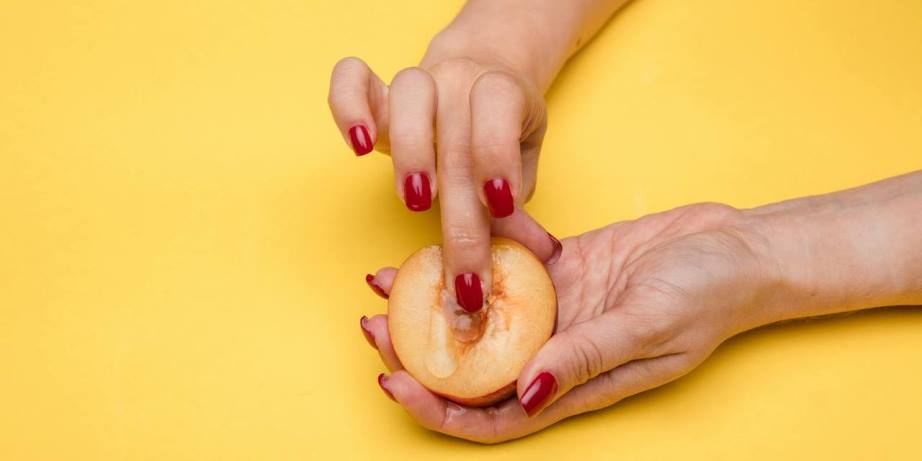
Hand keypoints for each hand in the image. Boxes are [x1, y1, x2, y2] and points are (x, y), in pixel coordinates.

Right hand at [329, 49, 557, 311]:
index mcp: (503, 90)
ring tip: (415, 202)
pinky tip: (359, 147)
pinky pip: (352, 79)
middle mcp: (460, 80)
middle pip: (456, 139)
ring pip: (409, 95)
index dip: (498, 154)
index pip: (500, 107)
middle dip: (459, 217)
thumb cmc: (503, 134)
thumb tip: (536, 254)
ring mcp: (419, 81)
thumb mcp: (521, 166)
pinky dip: (347, 106)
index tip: (499, 207)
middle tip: (463, 275)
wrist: (482, 76)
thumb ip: (519, 207)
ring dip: (411, 152)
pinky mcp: (378, 92)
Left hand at [360, 203, 776, 442]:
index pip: (493, 414)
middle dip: (416, 351)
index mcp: (573, 382)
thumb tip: (527, 394)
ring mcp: (556, 308)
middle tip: (370, 322)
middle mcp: (555, 350)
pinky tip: (447, 236)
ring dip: (433, 300)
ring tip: (387, 278)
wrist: (738, 247)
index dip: (438, 408)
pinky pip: (507, 265)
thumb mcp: (649, 325)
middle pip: (471, 366)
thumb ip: (587, 358)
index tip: (392, 379)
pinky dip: (476, 255)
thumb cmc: (708, 295)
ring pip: (479, 314)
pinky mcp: (561, 268)